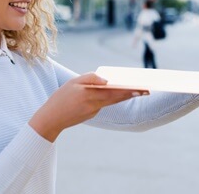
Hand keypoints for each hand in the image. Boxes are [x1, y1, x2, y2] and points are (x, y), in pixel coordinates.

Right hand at [29, 73, 146, 141]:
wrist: (51, 119)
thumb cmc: (61, 97)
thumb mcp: (73, 82)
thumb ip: (91, 78)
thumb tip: (107, 80)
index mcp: (90, 94)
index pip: (114, 92)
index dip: (129, 90)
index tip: (142, 88)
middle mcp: (94, 104)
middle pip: (117, 98)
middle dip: (132, 93)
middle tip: (147, 90)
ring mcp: (94, 111)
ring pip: (112, 101)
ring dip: (124, 96)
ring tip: (137, 90)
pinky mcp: (92, 114)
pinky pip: (103, 104)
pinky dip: (111, 98)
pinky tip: (118, 93)